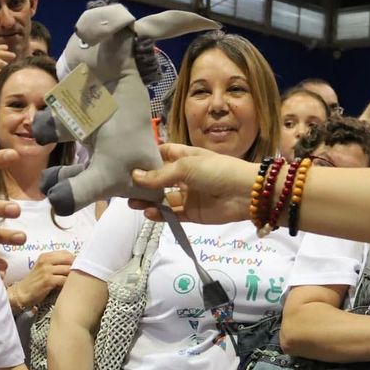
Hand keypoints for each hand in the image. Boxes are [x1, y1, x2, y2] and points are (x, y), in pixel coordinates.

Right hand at [12, 251, 74, 311]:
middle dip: (78, 267)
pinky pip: (64, 280)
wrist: (23, 293)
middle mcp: (46, 260)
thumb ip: (56, 264)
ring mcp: (46, 270)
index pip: (66, 253)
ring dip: (75, 277)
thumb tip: (76, 265)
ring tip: (77, 283)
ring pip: (68, 270)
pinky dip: (69, 284)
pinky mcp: (48, 281)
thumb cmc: (36, 282)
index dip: (76, 260)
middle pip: (69, 260)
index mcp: (46, 256)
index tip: (80, 267)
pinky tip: (69, 288)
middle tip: (83, 275)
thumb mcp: (44, 268)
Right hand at [130, 143, 257, 224]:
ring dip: (149, 200)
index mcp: (186, 157)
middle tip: (124, 187)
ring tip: (132, 202)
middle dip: (144, 183)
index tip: (128, 161)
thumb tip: (135, 177)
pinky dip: (160, 215)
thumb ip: (160, 175)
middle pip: (160, 179)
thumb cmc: (216, 170)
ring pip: (164, 199)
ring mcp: (189, 195)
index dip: (148, 157)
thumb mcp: (186, 167)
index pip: (163, 154)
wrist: (245, 193)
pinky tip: (148, 213)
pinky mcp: (193, 213)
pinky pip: (173, 214)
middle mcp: (186, 175)